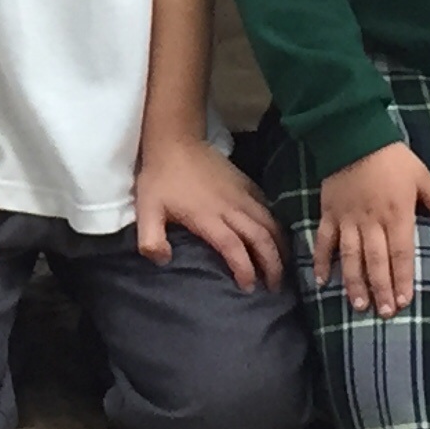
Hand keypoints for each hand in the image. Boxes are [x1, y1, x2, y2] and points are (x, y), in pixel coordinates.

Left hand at [134, 135, 283, 293]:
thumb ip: (151, 240)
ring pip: (270, 223)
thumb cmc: (160, 178)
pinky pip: (268, 207)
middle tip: (274, 287)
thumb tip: (163, 262)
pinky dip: (276, 224)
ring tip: (282, 266)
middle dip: (272, 265)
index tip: (248, 288)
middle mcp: (232, 208)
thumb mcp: (147, 209)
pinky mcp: (246, 182)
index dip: (245, 270)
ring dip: (280, 246)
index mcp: (209, 218)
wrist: (175, 140)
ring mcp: (242, 194)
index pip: (234, 249)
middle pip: (261, 238)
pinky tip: (277, 236)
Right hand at [312, 140, 429, 318]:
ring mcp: (348, 219)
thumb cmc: (392, 157)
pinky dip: (321, 261)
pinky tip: (321, 281)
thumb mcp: (423, 177)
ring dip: (354, 282)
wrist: (354, 134)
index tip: (404, 302)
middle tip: (383, 313)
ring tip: (358, 305)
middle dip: (381, 289)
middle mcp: (372, 222)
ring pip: (351, 256)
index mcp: (397, 215)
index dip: (402, 279)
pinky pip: (324, 241)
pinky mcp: (329, 213)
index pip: (401, 254)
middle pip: (377, 261)